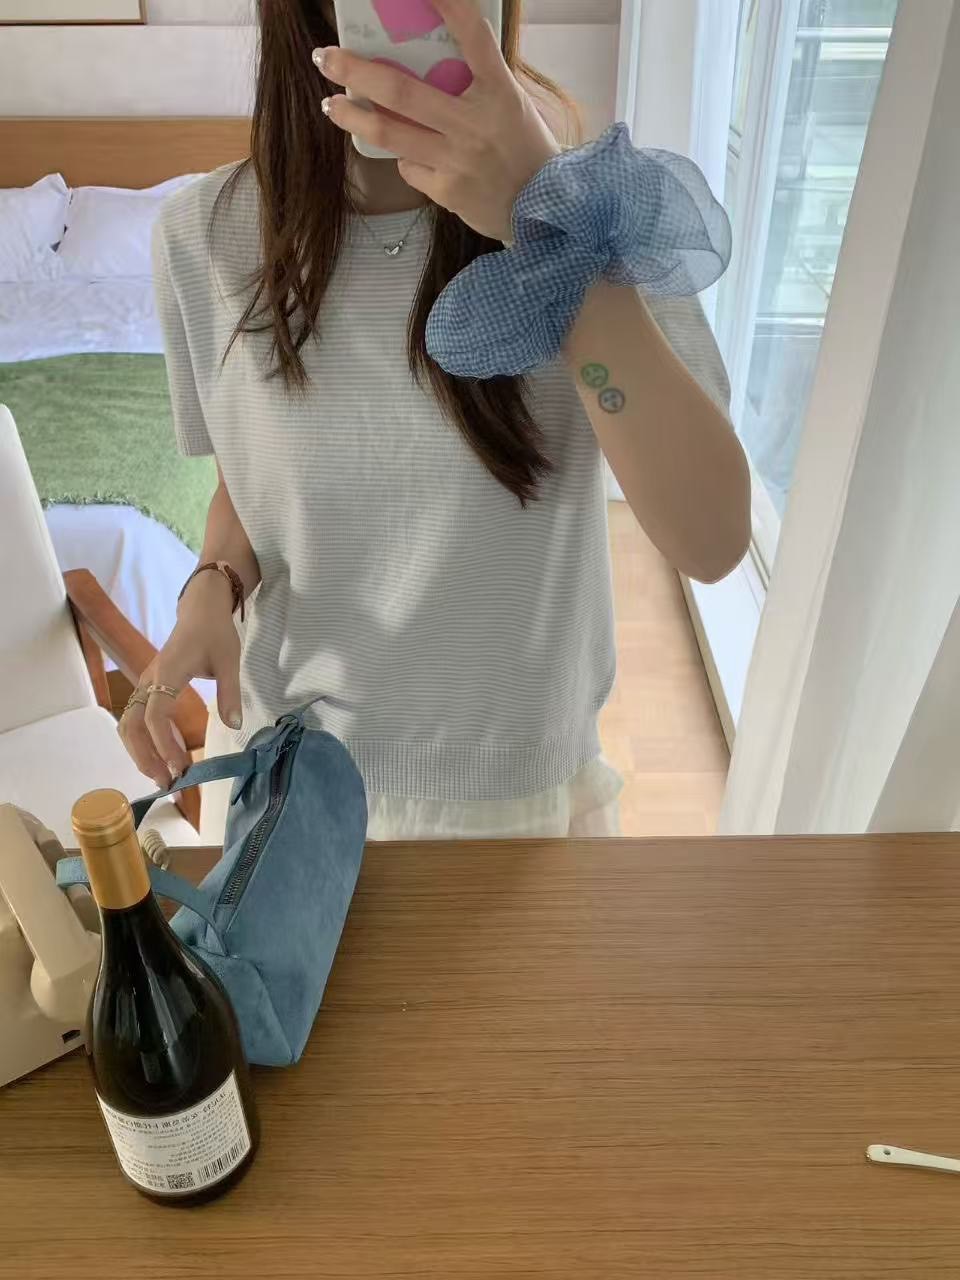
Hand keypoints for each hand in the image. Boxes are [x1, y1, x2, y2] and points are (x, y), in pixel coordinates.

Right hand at [118, 573, 241, 789]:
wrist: (200, 610)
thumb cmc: (215, 633)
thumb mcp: (229, 661)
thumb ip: (230, 693)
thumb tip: (235, 726)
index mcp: (168, 673)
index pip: (156, 715)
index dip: (165, 744)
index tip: (181, 766)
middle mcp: (149, 680)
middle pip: (132, 724)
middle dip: (145, 756)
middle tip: (166, 783)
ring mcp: (145, 683)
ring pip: (128, 723)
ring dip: (139, 751)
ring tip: (161, 775)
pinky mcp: (148, 687)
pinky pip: (136, 718)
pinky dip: (141, 740)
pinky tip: (160, 755)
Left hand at [316, 0, 559, 242]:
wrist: (544, 210)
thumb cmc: (524, 149)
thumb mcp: (510, 104)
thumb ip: (475, 81)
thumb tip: (426, 57)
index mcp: (499, 91)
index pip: (472, 35)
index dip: (447, 3)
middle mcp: (475, 123)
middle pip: (401, 91)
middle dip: (355, 70)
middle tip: (325, 56)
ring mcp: (457, 159)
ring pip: (390, 133)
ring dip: (352, 116)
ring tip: (331, 104)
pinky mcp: (447, 190)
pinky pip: (409, 166)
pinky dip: (403, 156)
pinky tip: (407, 154)